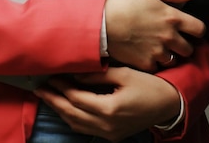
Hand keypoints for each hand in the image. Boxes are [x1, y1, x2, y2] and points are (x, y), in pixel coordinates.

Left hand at [34, 66, 180, 141]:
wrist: (169, 104)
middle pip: (71, 113)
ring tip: (47, 96)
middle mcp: (106, 125)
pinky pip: (85, 128)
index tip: (50, 75)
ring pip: (76, 124)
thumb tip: (76, 74)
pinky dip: (72, 118)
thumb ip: (98, 75)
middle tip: (39, 88)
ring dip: (60, 110)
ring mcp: (109, 133)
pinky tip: (65, 108)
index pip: (76, 98)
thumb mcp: (124, 74)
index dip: (61, 87)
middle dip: (53, 100)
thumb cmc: (150, 85)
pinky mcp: (112, 135)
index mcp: (109, 109)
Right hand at [105, 0, 205, 70]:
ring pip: (174, 60)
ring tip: (158, 46)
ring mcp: (158, 52)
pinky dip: (154, 62)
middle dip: (184, 44)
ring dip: (170, 54)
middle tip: (173, 38)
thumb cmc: (123, 5)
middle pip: (189, 48)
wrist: (102, 24)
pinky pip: (158, 67)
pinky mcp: (146, 63)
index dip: (197, 29)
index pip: (199, 29)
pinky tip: (147, 52)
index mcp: (171, 17)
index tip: (191, 29)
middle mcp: (168, 37)